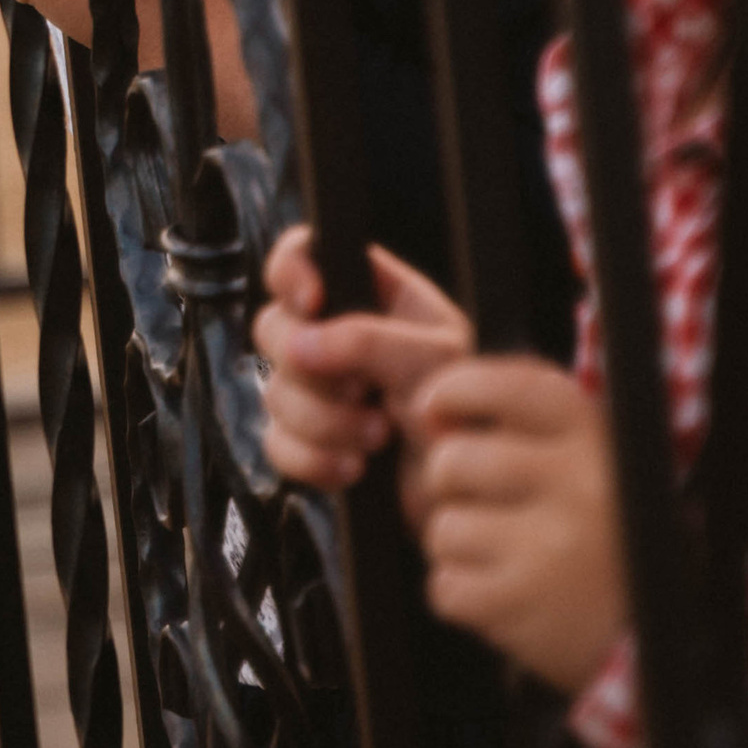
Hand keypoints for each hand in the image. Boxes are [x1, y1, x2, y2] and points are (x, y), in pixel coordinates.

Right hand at [253, 222, 469, 490]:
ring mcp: (318, 390)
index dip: (291, 271)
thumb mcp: (435, 359)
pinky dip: (312, 459)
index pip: (303, 254)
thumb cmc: (472, 413)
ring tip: (378, 437)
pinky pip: (276, 443)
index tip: (312, 302)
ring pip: (273, 392)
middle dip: (311, 370)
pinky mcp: (309, 441)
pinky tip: (354, 467)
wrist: (474, 494)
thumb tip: (299, 344)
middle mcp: (337, 334)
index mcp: (371, 294)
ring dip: (322, 422)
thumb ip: (368, 340)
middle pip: (273, 327)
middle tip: (362, 392)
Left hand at [400, 358, 626, 694]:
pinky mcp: (524, 604)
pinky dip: (462, 595)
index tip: (435, 410)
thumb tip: (425, 410)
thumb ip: (519, 424)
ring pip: (442, 528)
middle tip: (484, 505)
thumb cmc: (603, 533)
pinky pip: (445, 587)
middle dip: (448, 486)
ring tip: (506, 557)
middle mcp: (577, 483)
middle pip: (452, 461)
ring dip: (458, 547)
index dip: (454, 390)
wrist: (661, 635)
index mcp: (594, 435)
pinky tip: (507, 594)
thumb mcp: (586, 458)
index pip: (506, 386)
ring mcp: (550, 546)